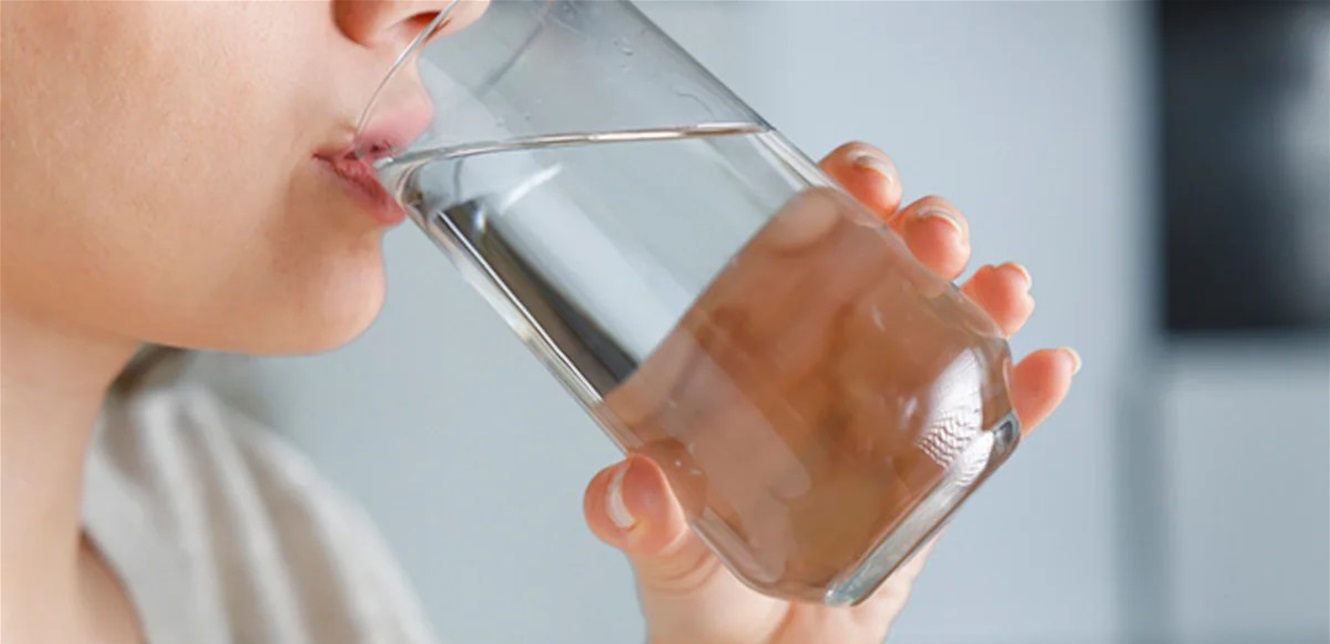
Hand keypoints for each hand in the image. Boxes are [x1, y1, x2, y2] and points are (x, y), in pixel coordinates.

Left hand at [582, 142, 1078, 643]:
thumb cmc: (709, 618)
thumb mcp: (668, 564)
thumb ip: (643, 528)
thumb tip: (628, 489)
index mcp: (748, 381)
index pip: (787, 268)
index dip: (824, 209)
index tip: (852, 177)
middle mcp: (820, 389)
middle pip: (875, 282)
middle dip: (911, 235)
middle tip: (929, 228)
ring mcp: (883, 429)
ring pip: (939, 336)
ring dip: (978, 298)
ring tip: (1002, 285)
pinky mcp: (933, 485)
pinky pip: (988, 428)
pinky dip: (1023, 397)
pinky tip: (1047, 367)